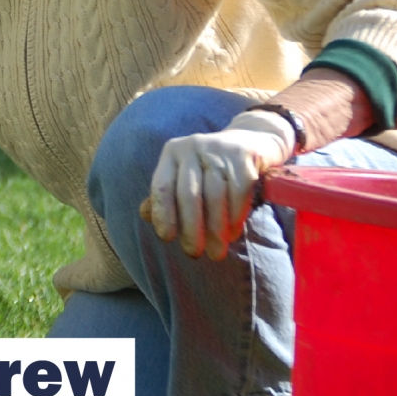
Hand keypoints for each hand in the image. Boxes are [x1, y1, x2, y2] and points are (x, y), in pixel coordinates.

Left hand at [148, 110, 295, 259]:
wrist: (252, 142)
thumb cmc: (210, 168)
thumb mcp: (185, 176)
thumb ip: (166, 195)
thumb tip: (145, 215)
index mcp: (173, 152)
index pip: (162, 186)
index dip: (163, 213)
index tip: (166, 238)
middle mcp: (193, 147)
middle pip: (189, 194)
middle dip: (191, 228)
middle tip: (194, 253)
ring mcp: (219, 149)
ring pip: (215, 196)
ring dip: (215, 229)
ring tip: (216, 252)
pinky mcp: (244, 156)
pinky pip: (238, 193)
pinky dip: (235, 217)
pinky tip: (233, 233)